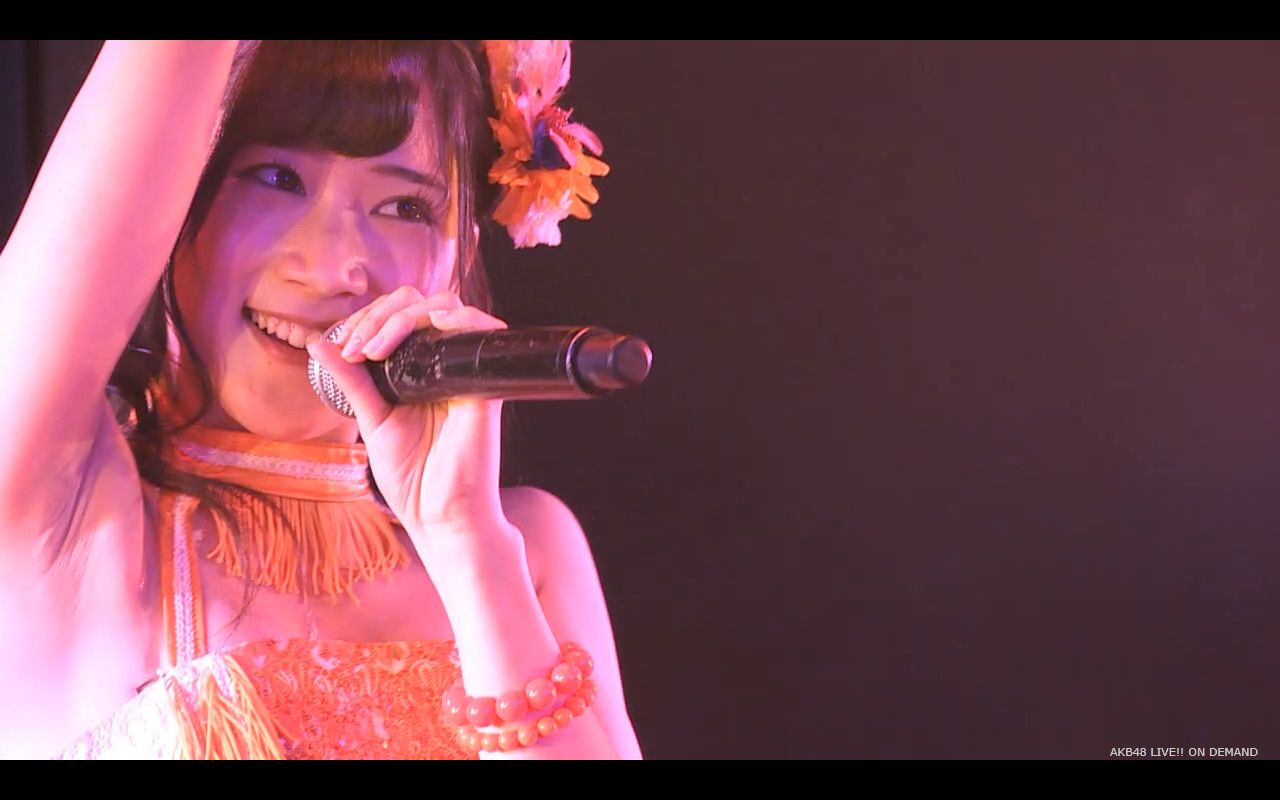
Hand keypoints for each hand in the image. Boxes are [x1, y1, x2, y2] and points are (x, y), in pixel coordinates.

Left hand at [305, 287, 513, 548]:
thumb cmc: (411, 476)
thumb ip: (352, 381)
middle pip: (420, 302)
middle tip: (353, 346)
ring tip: (370, 349)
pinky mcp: (482, 381)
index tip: (340, 348)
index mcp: (419, 370)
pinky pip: (474, 329)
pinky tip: (407, 338)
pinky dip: (447, 319)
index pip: (399, 316)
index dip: (367, 318)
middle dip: (378, 313)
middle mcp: (444, 363)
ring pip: (444, 306)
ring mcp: (464, 369)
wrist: (439, 514)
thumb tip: (319, 343)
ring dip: (399, 316)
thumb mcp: (372, 420)